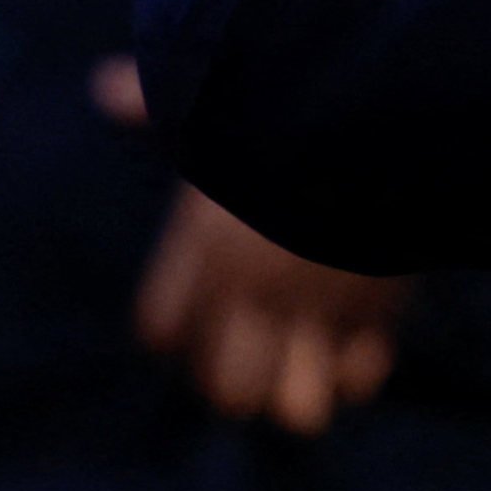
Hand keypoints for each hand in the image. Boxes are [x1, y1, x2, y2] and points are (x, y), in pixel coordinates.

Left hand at [96, 56, 411, 432]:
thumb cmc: (293, 101)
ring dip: (302, 389)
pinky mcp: (379, 312)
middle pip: (225, 390)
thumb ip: (158, 104)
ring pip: (295, 407)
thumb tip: (103, 83)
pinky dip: (359, 366)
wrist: (387, 114)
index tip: (200, 306)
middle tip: (259, 344)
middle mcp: (256, 292)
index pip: (160, 329)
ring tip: (310, 359)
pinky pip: (362, 378)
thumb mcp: (219, 102)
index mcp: (206, 246)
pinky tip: (359, 334)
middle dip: (238, 379)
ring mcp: (319, 309)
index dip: (175, 327)